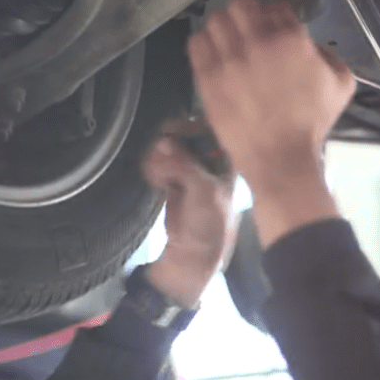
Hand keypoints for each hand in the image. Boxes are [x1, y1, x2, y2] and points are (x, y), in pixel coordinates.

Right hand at [140, 136, 238, 307]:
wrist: (192, 253)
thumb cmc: (209, 223)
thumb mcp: (203, 192)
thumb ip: (184, 165)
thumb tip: (163, 141)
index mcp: (226, 159)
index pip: (207, 128)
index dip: (187, 127)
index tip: (167, 133)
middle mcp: (209, 159)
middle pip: (182, 134)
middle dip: (167, 145)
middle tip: (158, 159)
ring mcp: (190, 167)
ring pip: (166, 146)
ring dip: (157, 158)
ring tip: (158, 178)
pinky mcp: (173, 177)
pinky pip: (158, 161)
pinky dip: (153, 167)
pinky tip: (155, 181)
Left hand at [187, 0, 355, 189]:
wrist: (280, 156)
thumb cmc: (312, 123)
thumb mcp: (340, 85)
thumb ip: (330, 55)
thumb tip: (311, 45)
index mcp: (292, 40)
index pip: (277, 7)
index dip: (277, 15)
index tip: (276, 29)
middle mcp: (257, 43)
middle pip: (242, 6)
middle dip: (249, 14)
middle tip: (251, 29)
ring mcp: (229, 59)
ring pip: (216, 20)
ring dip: (225, 26)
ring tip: (231, 41)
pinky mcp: (208, 77)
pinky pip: (197, 43)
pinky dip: (206, 43)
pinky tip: (216, 54)